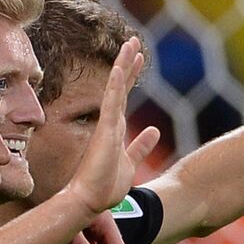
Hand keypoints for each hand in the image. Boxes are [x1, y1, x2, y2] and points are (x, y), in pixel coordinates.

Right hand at [63, 37, 160, 214]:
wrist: (90, 201)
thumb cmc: (106, 187)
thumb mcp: (131, 164)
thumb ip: (141, 147)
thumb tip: (154, 131)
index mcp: (116, 130)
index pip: (125, 97)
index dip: (131, 77)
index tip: (139, 58)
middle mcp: (110, 123)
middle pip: (121, 87)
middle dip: (128, 64)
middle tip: (135, 41)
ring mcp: (107, 126)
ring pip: (116, 89)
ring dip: (124, 66)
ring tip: (131, 44)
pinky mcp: (104, 132)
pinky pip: (110, 103)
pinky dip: (115, 84)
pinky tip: (119, 67)